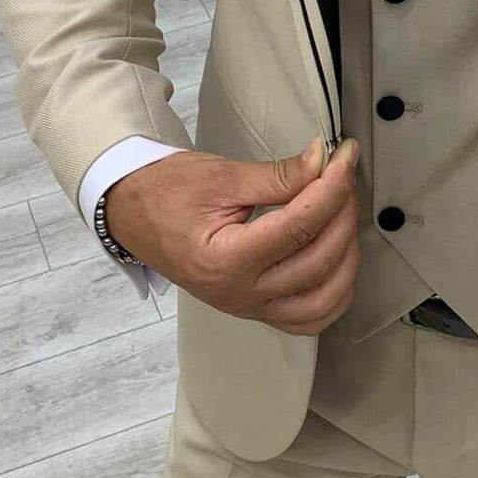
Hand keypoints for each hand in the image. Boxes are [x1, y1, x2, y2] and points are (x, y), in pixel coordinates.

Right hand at [105, 136, 361, 333]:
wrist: (131, 213)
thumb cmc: (167, 192)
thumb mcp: (222, 177)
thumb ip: (279, 175)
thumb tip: (324, 162)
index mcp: (225, 260)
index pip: (299, 225)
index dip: (332, 187)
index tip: (344, 157)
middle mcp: (238, 294)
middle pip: (318, 260)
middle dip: (342, 213)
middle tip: (343, 177)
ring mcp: (248, 308)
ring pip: (323, 300)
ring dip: (347, 257)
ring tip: (343, 214)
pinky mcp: (254, 311)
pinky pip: (308, 320)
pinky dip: (334, 294)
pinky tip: (340, 261)